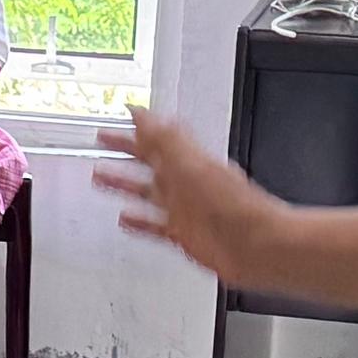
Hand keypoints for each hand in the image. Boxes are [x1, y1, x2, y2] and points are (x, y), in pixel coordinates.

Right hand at [94, 106, 279, 285]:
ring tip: (100, 177)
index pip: (153, 140)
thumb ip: (164, 138)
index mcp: (187, 161)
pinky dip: (137, 221)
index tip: (113, 122)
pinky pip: (154, 225)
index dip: (132, 131)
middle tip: (101, 143)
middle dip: (124, 151)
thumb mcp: (191, 164)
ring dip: (124, 184)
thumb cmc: (233, 206)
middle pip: (148, 162)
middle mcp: (185, 182)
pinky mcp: (183, 235)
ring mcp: (184, 209)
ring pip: (147, 192)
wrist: (256, 245)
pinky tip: (124, 219)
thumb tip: (141, 113)